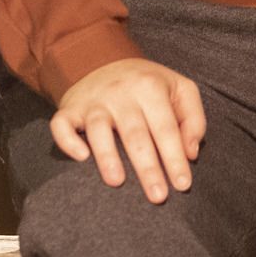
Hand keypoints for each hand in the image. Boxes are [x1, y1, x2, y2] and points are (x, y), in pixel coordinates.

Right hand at [50, 58, 205, 204]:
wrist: (103, 60)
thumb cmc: (148, 85)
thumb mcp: (179, 89)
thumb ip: (193, 119)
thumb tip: (191, 153)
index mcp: (150, 87)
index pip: (166, 127)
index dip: (175, 157)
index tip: (183, 185)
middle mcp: (120, 93)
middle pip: (135, 134)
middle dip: (147, 167)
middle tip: (158, 196)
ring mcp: (93, 101)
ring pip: (98, 129)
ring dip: (107, 155)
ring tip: (117, 182)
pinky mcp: (70, 108)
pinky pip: (62, 124)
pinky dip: (68, 140)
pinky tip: (81, 156)